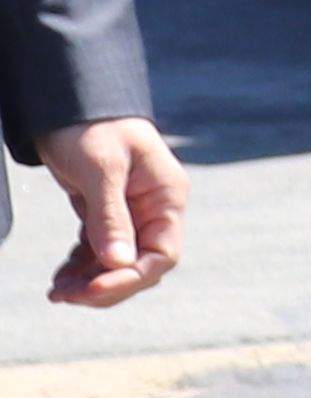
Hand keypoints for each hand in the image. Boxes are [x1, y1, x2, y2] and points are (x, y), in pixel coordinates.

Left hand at [39, 117, 181, 308]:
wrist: (67, 101)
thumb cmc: (90, 128)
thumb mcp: (101, 170)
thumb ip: (110, 217)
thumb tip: (119, 263)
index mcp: (166, 197)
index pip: (161, 254)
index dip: (130, 278)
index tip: (91, 289)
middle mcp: (154, 209)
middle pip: (140, 265)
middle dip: (105, 285)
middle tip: (65, 296)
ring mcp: (131, 213)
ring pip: (117, 264)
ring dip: (89, 281)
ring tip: (57, 291)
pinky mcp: (105, 213)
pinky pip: (99, 252)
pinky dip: (80, 268)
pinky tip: (60, 277)